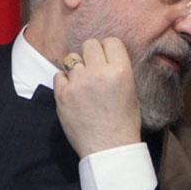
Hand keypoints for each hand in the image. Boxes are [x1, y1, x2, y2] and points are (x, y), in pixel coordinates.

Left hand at [53, 37, 141, 156]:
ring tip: (84, 84)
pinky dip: (65, 82)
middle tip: (94, 69)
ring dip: (78, 69)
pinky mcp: (62, 95)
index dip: (109, 49)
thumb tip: (105, 57)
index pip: (111, 41)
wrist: (109, 148)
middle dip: (92, 55)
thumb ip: (118, 70)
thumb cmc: (124, 122)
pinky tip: (74, 93)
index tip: (108, 59)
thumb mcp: (131, 91)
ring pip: (72, 59)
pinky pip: (59, 75)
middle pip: (90, 44)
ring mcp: (78, 83)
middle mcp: (98, 73)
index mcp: (120, 71)